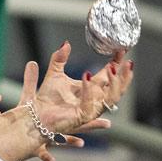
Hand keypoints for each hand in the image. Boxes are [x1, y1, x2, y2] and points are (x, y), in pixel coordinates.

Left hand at [20, 41, 132, 159]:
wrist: (34, 116)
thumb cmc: (45, 99)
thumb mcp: (54, 75)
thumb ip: (59, 59)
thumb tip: (66, 43)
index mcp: (90, 89)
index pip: (108, 75)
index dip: (116, 63)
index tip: (120, 49)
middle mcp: (94, 100)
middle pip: (117, 88)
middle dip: (124, 75)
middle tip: (127, 62)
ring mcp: (90, 109)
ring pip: (111, 98)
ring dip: (115, 84)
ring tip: (113, 69)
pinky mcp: (82, 117)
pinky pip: (90, 104)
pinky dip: (89, 91)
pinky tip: (86, 77)